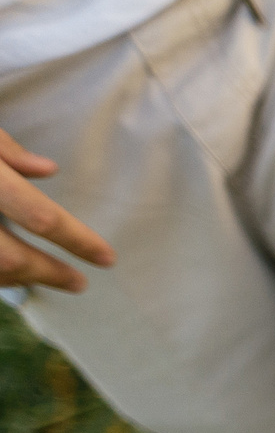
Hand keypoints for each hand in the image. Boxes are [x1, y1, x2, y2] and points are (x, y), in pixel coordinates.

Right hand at [0, 130, 112, 291]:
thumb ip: (6, 149)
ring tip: (46, 276)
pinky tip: (12, 273)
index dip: (76, 241)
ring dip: (19, 278)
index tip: (107, 258)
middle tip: (79, 283)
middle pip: (9, 257)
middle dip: (47, 273)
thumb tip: (48, 170)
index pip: (38, 216)